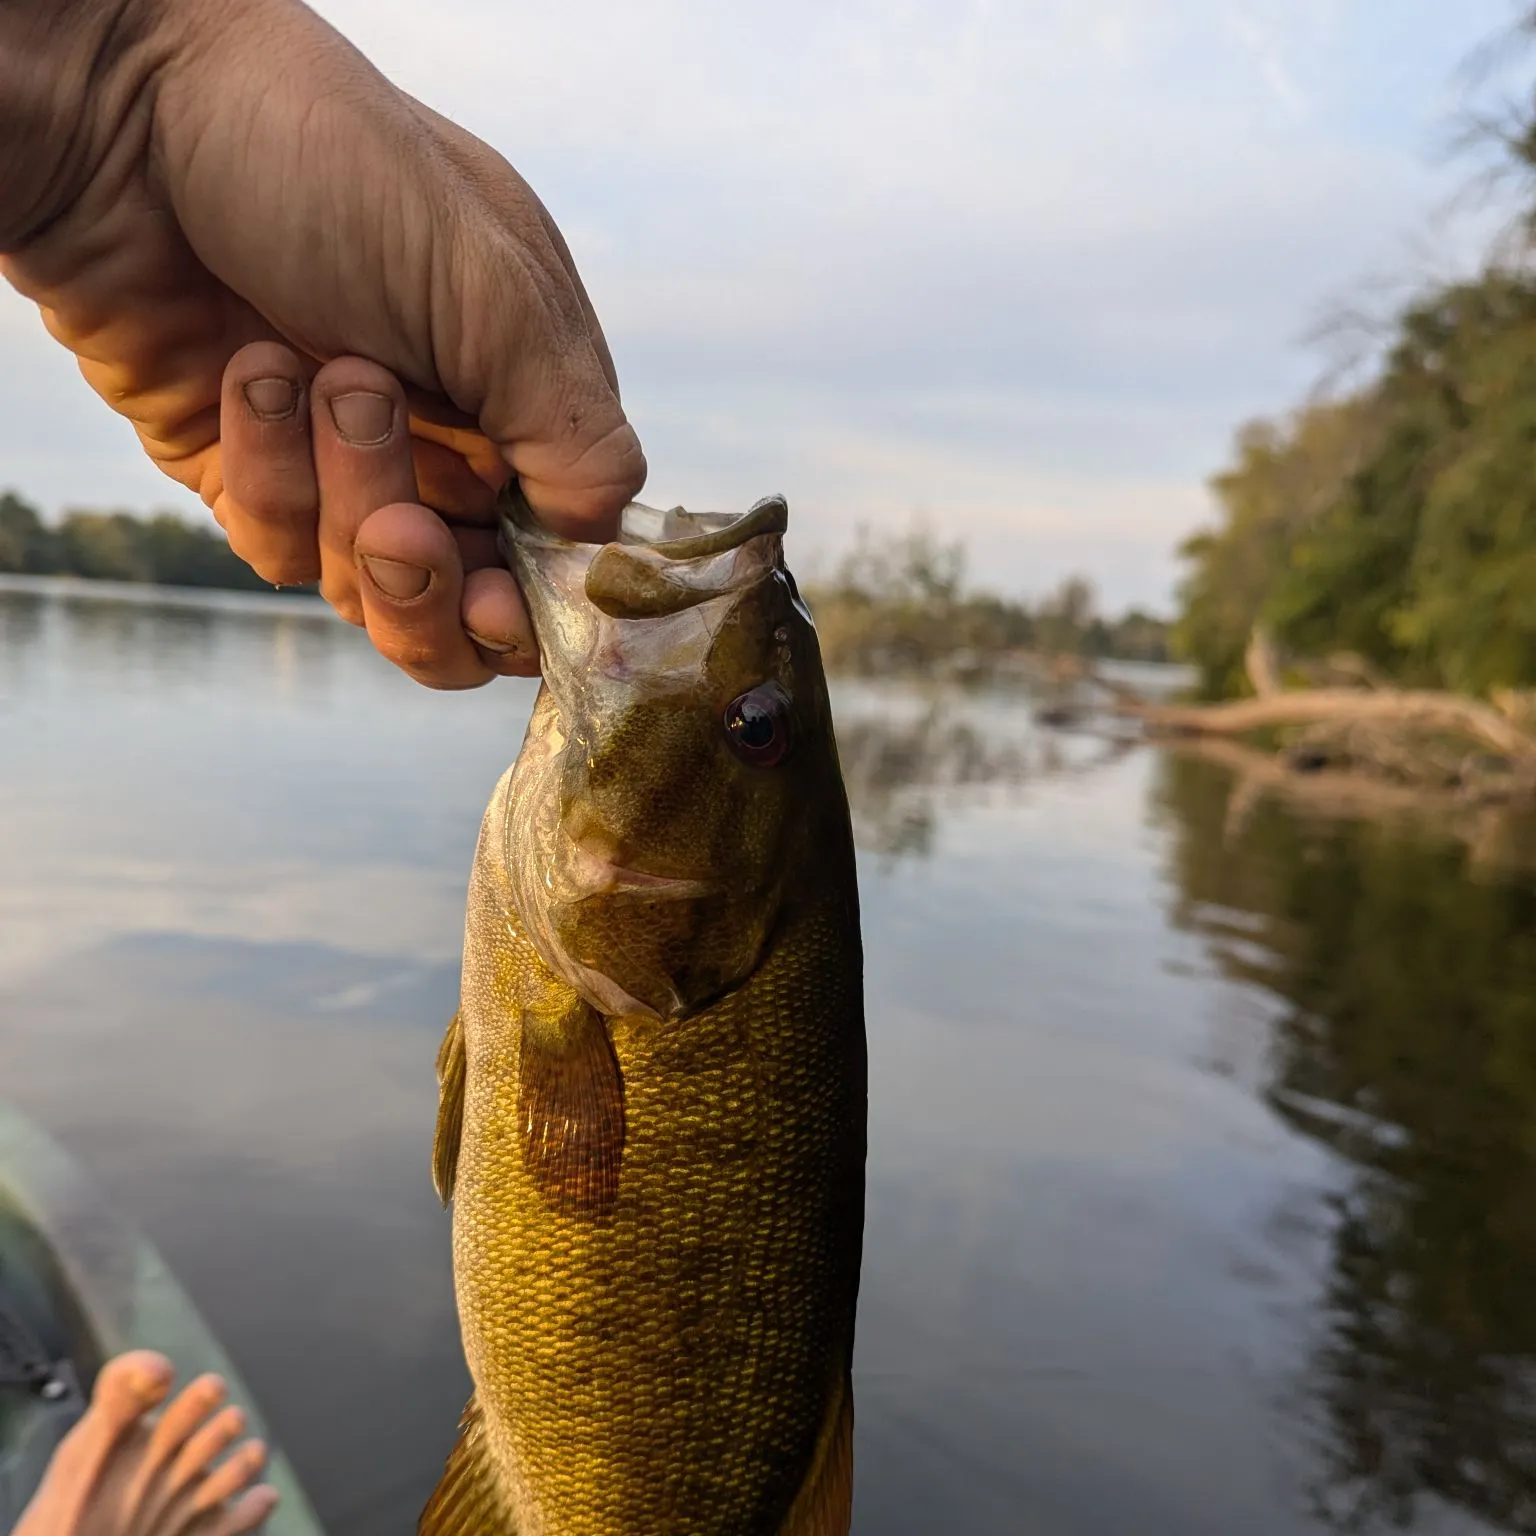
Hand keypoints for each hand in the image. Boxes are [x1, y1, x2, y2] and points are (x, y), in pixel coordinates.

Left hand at [0, 0, 645, 685]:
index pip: (556, 553)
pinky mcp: (249, 478)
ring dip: (349, 496)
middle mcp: (447, 448)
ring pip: (370, 588)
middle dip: (429, 579)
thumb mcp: (493, 288)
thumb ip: (574, 429)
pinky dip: (268, 468)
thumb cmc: (336, 168)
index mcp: (526, 404)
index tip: (496, 602)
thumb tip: (602, 537)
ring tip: (325, 376)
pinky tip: (252, 370)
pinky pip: (276, 544)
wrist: (132, 114)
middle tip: (400, 528)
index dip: (531, 604)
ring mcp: (344, 470)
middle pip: (464, 603)